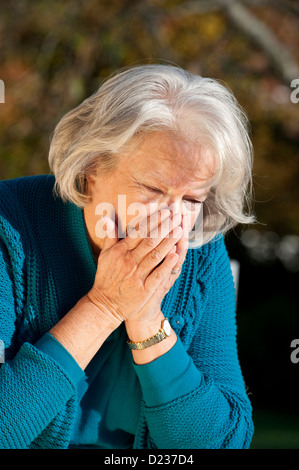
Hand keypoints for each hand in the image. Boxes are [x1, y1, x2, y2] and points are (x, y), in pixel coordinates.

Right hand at [87, 208, 187, 325]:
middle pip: (149, 240)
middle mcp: (128, 261)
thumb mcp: (105, 255)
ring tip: (180, 230)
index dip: (152, 220)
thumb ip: (110, 235)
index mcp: (120, 251)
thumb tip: (107, 215)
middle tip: (176, 215)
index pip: (138, 231)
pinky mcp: (144, 289)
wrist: (104, 304)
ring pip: (155, 255)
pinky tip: (176, 254)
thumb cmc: (106, 277)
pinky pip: (157, 275)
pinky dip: (167, 264)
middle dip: (164, 227)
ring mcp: (136, 275)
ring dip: (168, 241)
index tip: (164, 211)